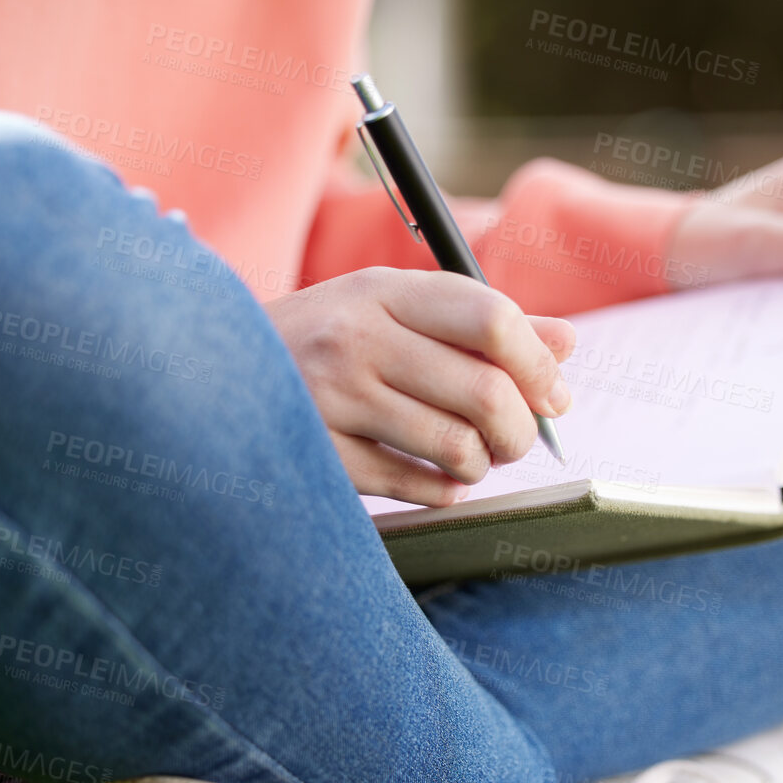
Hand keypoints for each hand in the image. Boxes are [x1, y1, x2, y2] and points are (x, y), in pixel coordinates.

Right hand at [267, 268, 574, 505]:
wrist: (216, 376)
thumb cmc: (328, 343)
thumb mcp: (391, 310)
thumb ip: (480, 323)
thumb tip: (567, 346)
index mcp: (382, 292)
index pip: (490, 317)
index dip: (538, 363)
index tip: (553, 395)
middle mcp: (355, 339)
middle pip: (486, 392)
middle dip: (520, 429)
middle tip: (515, 440)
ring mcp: (331, 400)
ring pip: (458, 449)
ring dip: (483, 465)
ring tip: (472, 458)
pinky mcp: (320, 456)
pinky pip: (419, 488)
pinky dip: (445, 491)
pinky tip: (437, 478)